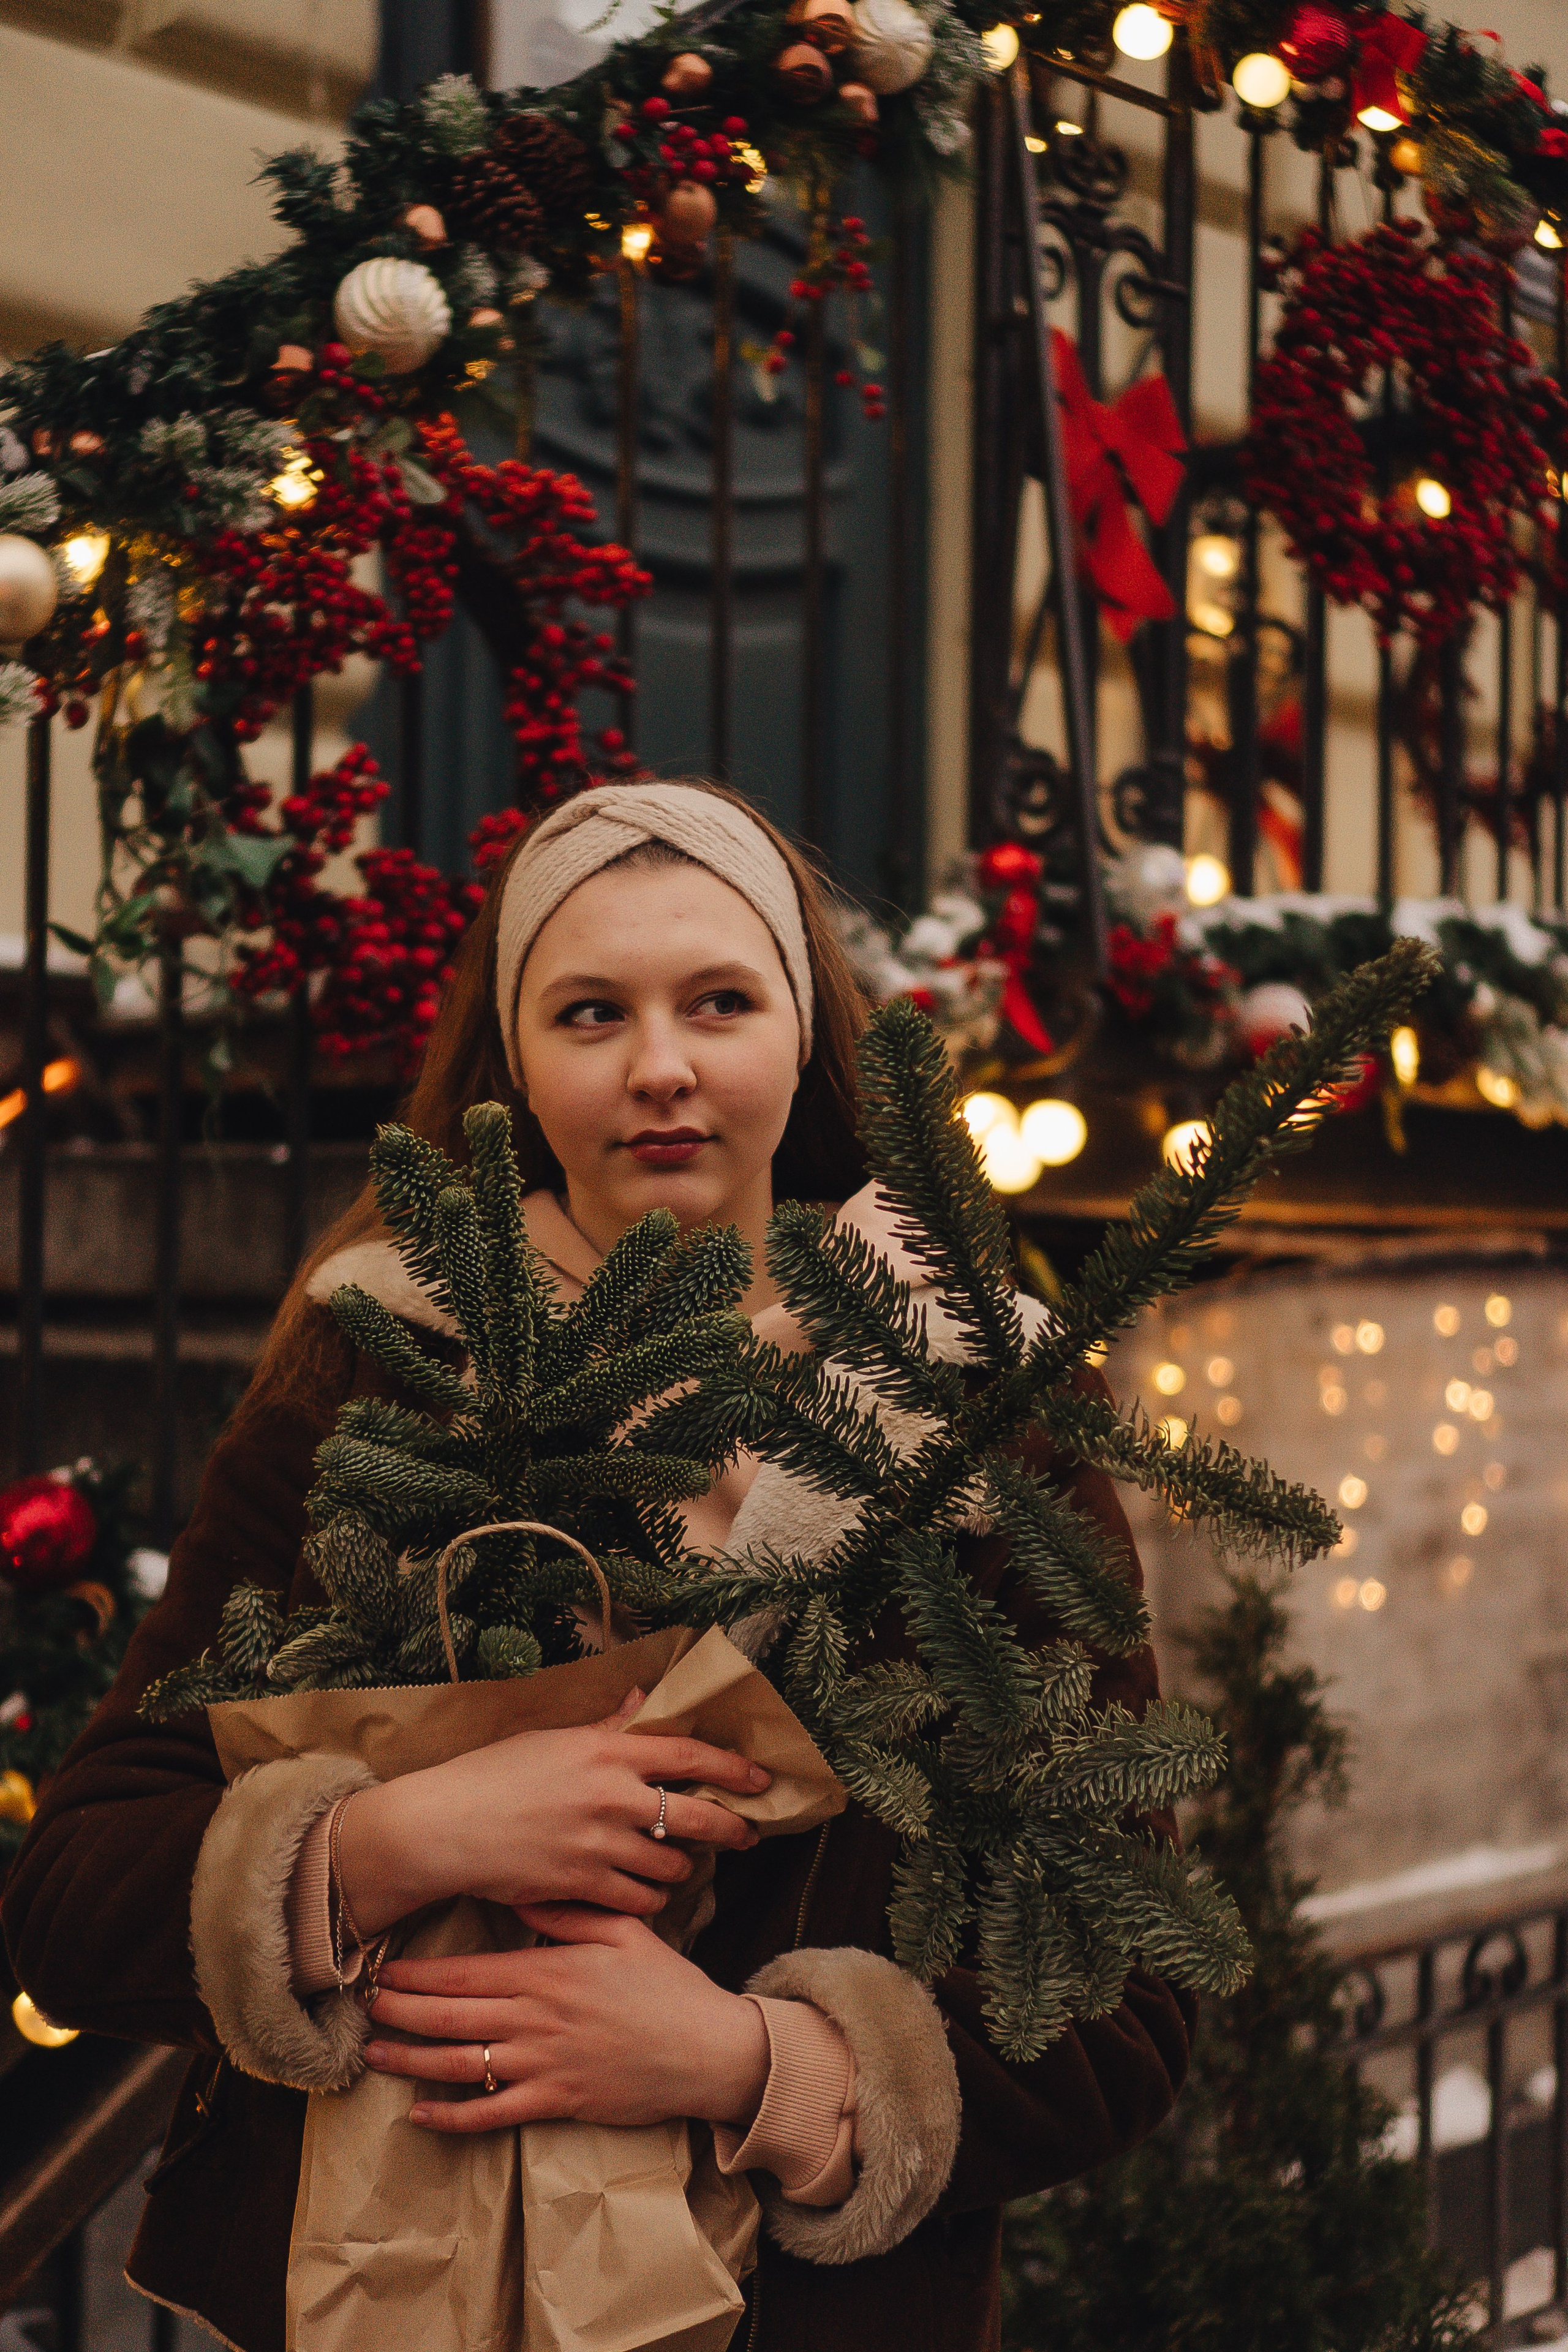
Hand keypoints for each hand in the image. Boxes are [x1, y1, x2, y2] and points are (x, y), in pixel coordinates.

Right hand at [338, 1689, 770, 1936]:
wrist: (444, 1827)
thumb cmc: (493, 1775)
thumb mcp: (553, 1739)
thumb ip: (608, 1727)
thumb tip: (644, 1700)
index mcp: (606, 1751)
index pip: (688, 1755)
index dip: (732, 1767)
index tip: (761, 1778)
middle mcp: (612, 1797)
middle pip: (697, 1818)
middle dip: (731, 1829)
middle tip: (744, 1835)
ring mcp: (599, 1845)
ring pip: (671, 1868)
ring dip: (683, 1869)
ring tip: (679, 1866)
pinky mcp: (583, 1886)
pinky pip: (639, 1900)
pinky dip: (649, 1899)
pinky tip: (644, 1892)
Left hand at [362, 1905, 770, 2135]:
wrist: (706, 2050)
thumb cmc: (667, 1985)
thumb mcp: (624, 1930)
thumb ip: (570, 1910)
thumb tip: (521, 1894)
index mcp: (548, 1972)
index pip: (466, 1974)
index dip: (419, 1977)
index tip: (385, 1972)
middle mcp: (537, 2019)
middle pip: (451, 2018)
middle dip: (401, 2013)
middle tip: (364, 2007)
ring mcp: (544, 2065)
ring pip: (461, 2065)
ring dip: (411, 2061)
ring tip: (375, 2054)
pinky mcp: (557, 2103)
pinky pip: (492, 2114)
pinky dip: (452, 2117)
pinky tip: (422, 2115)